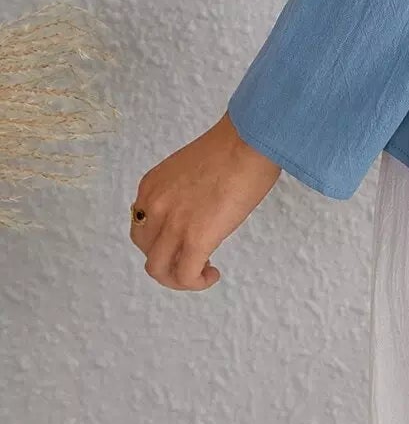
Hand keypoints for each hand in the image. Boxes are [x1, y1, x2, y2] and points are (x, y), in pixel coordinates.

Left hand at [129, 112, 281, 290]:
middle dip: (168, 258)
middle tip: (191, 257)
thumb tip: (197, 208)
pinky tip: (213, 273)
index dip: (161, 239)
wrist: (250, 141)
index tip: (182, 240)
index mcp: (152, 186)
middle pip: (147, 250)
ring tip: (202, 271)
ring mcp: (172, 225)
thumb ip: (182, 190)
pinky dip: (196, 282)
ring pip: (158, 270)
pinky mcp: (195, 239)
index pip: (142, 225)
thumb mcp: (191, 166)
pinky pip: (185, 276)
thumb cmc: (235, 144)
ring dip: (178, 277)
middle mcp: (154, 206)